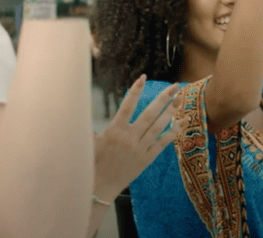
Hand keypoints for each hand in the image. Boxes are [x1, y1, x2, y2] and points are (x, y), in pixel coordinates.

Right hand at [92, 76, 187, 201]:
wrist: (101, 186)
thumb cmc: (93, 162)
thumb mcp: (90, 141)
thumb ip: (90, 125)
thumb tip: (80, 111)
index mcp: (115, 130)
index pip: (127, 105)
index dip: (136, 90)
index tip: (143, 77)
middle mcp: (130, 137)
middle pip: (150, 113)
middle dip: (163, 98)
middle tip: (174, 86)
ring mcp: (140, 148)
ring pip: (159, 126)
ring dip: (171, 112)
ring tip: (180, 99)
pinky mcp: (147, 158)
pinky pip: (163, 142)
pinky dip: (173, 132)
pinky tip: (182, 122)